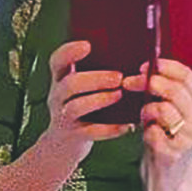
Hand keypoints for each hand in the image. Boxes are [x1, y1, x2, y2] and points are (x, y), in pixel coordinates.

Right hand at [40, 40, 133, 155]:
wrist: (64, 145)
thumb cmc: (82, 108)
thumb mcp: (81, 88)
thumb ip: (97, 72)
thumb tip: (133, 56)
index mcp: (61, 79)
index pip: (57, 61)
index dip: (69, 51)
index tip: (87, 45)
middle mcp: (58, 97)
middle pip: (69, 84)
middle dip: (95, 79)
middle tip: (118, 77)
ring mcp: (63, 117)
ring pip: (75, 107)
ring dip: (100, 99)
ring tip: (119, 95)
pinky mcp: (73, 136)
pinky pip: (90, 132)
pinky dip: (110, 129)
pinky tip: (127, 126)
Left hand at [133, 56, 191, 190]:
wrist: (170, 178)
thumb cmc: (167, 141)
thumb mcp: (172, 115)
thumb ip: (167, 95)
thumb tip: (146, 71)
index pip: (188, 77)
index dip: (166, 67)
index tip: (147, 65)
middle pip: (175, 90)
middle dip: (150, 82)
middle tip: (131, 83)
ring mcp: (188, 138)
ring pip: (163, 109)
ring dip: (147, 110)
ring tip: (145, 118)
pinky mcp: (173, 153)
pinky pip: (152, 132)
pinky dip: (145, 131)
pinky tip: (148, 136)